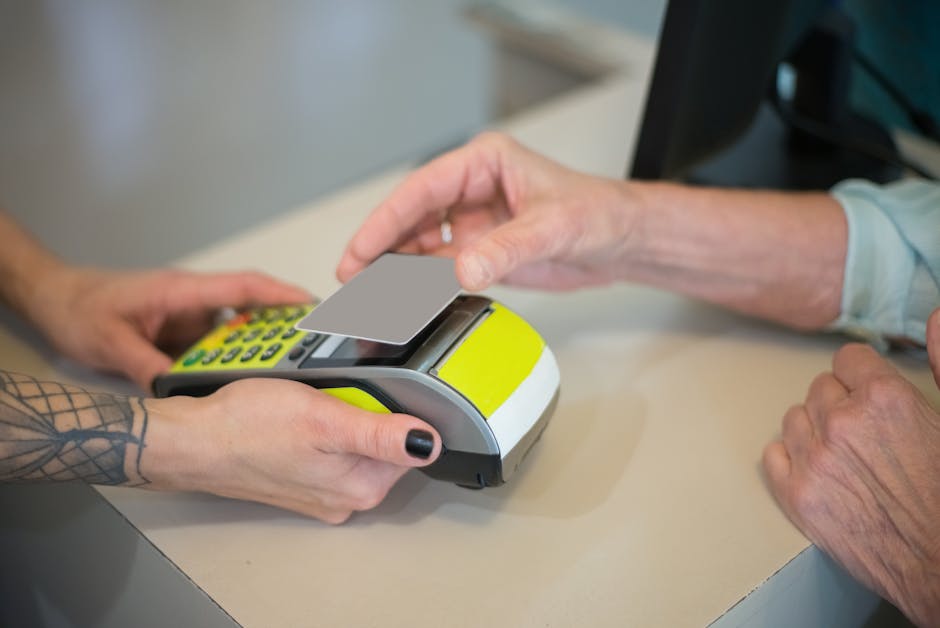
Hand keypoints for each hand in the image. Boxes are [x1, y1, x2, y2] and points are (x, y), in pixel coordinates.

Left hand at [26, 266, 309, 389]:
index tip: (312, 305)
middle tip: (308, 352)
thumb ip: (146, 367)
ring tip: (277, 376)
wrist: (56, 299)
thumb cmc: (80, 306)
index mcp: (181, 290)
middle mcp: (192, 300)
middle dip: (281, 329)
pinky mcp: (183, 331)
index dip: (281, 294)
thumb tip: (176, 392)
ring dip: (255, 350)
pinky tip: (235, 384)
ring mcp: (189, 316)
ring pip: (235, 332)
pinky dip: (231, 361)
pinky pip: (216, 346)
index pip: (243, 286)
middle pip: (250, 310)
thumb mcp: (110, 343)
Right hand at [144, 378, 441, 522]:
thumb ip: (380, 434)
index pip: (411, 443)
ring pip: (355, 440)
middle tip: (331, 395)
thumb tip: (428, 443)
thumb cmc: (248, 428)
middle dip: (366, 409)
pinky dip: (321, 425)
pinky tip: (298, 413)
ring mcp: (323, 490)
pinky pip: (329, 445)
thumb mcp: (324, 419)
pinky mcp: (303, 478)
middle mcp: (346, 497)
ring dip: (342, 414)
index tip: (366, 393)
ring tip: (310, 403)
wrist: (194, 440)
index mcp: (361, 488)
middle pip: (384, 441)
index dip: (394, 408)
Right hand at [337, 132, 639, 290]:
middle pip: (411, 218)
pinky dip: (421, 286)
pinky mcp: (481, 252)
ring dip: (396, 271)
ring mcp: (474, 223)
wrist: (624, 242)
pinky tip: (405, 302)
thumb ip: (505, 248)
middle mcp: (473, 190)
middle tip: (353, 278)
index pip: (421, 190)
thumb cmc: (598, 213)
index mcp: (484, 163)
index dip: (385, 221)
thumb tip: (461, 268)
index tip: (360, 250)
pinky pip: (440, 269)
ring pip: (420, 246)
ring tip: (371, 296)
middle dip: (380, 248)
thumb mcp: (553, 227)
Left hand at [763, 309, 939, 625]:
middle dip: (840, 404)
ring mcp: (814, 461)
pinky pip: (772, 456)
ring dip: (814, 430)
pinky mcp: (796, 497)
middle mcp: (841, 423)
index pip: (847, 359)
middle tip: (865, 434)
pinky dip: (790, 460)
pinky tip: (816, 471)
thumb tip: (938, 317)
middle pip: (820, 388)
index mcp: (884, 399)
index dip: (862, 377)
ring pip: (794, 419)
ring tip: (844, 454)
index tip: (870, 393)